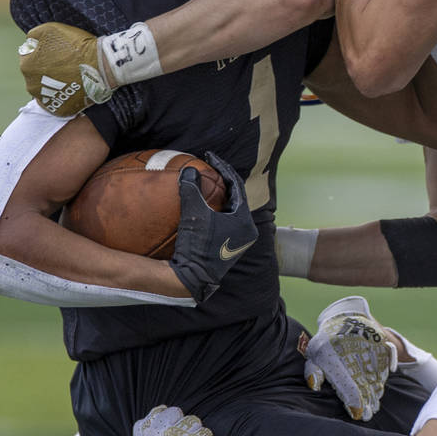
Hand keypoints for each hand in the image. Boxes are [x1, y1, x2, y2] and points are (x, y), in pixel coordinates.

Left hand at [18, 22, 114, 117]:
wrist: (102, 65)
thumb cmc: (77, 46)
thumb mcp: (50, 29)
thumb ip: (34, 35)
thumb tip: (30, 43)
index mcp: (26, 66)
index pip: (29, 57)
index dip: (43, 53)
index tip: (57, 52)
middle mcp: (31, 85)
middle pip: (36, 75)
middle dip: (46, 70)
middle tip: (64, 64)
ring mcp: (45, 100)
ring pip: (45, 91)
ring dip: (53, 85)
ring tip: (69, 77)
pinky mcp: (59, 110)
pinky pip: (56, 103)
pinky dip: (62, 97)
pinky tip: (71, 89)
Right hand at [169, 152, 257, 303]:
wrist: (191, 279)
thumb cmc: (196, 247)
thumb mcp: (194, 214)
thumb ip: (192, 189)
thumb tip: (189, 169)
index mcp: (245, 221)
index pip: (237, 186)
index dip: (223, 168)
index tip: (210, 156)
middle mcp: (246, 231)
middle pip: (236, 196)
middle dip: (223, 180)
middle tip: (210, 166)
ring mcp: (238, 240)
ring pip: (230, 209)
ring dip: (219, 195)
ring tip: (206, 182)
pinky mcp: (227, 247)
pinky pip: (223, 220)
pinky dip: (214, 209)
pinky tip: (200, 204)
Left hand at [303, 296, 397, 420]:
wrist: (347, 317)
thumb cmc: (326, 342)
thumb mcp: (314, 353)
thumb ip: (312, 371)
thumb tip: (314, 385)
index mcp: (331, 355)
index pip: (346, 383)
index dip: (354, 401)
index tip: (358, 414)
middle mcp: (351, 350)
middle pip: (363, 382)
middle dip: (366, 401)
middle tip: (368, 415)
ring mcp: (367, 346)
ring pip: (374, 376)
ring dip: (375, 393)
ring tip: (374, 406)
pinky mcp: (380, 344)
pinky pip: (383, 366)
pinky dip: (381, 380)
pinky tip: (378, 391)